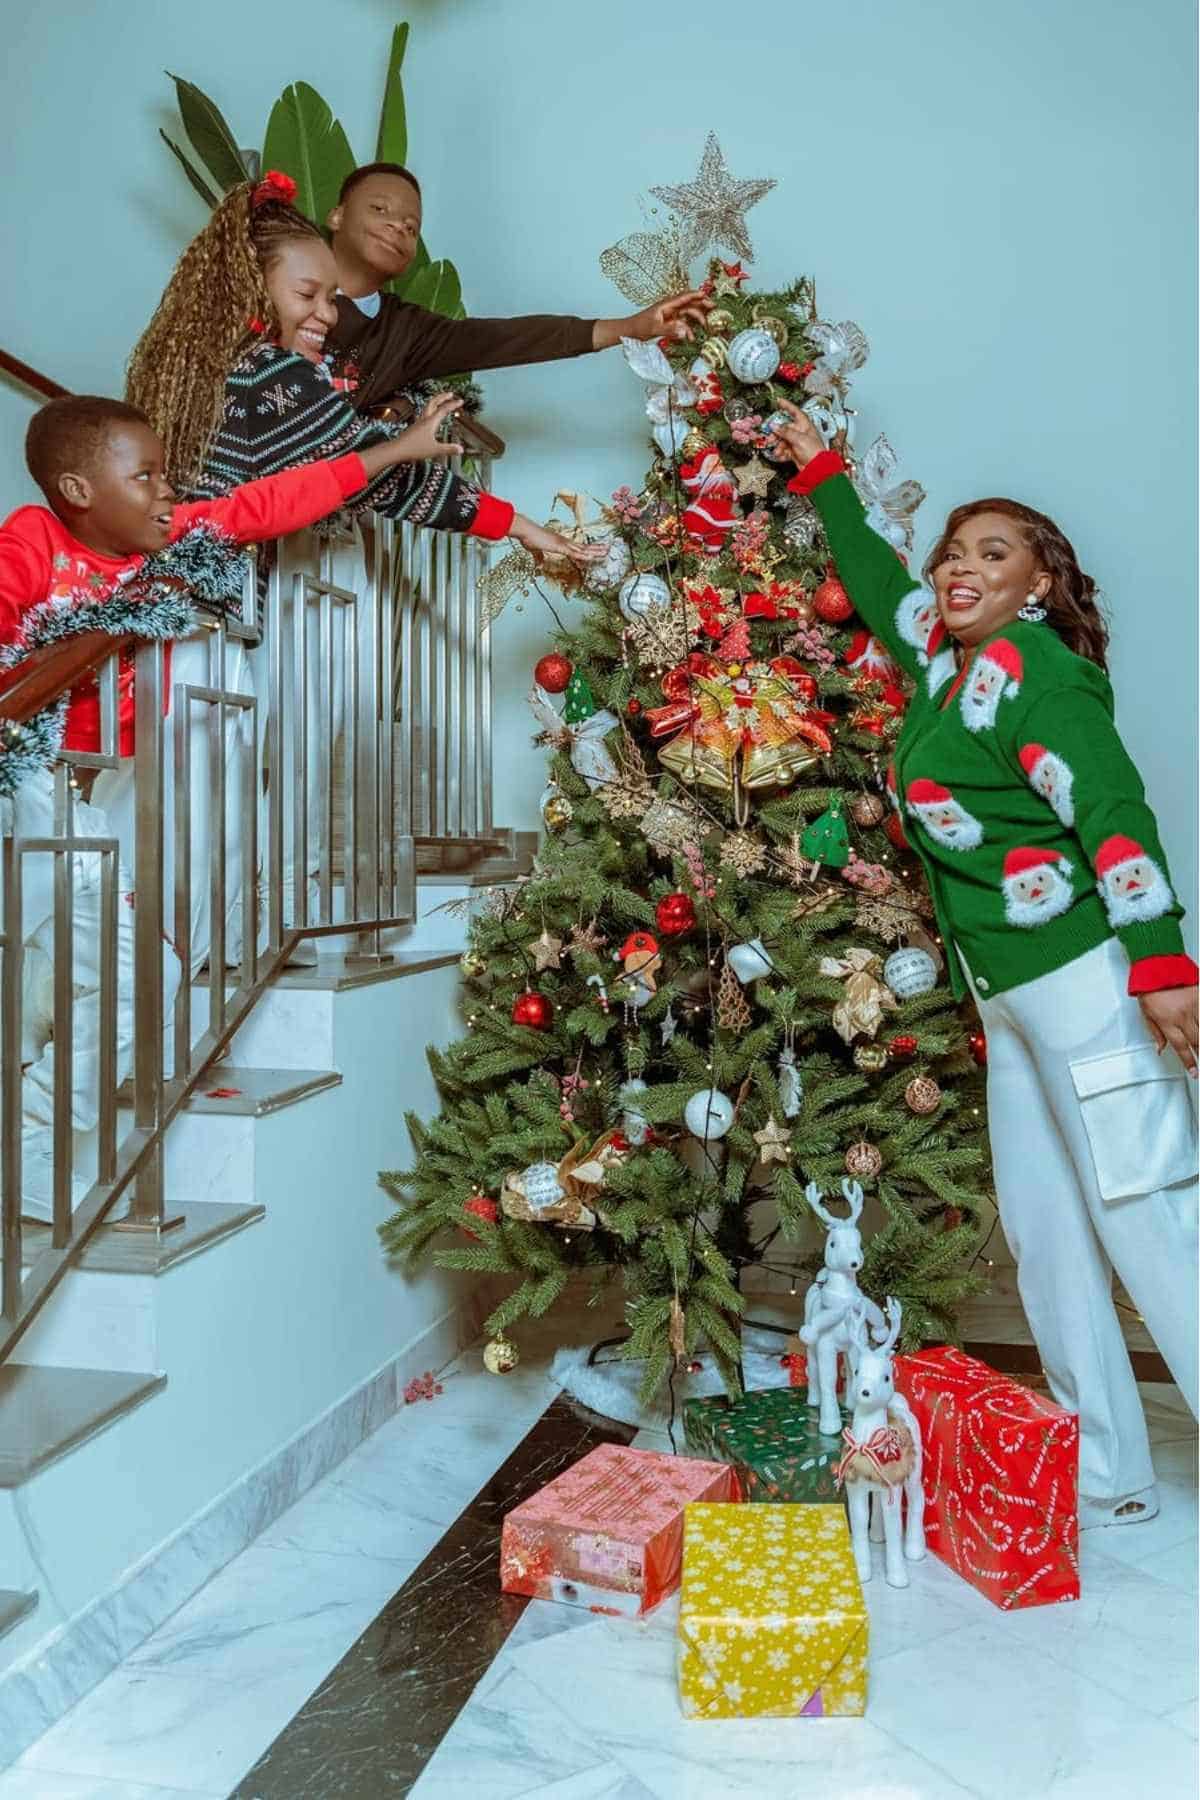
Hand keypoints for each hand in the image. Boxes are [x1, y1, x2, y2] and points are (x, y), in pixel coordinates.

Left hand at [386, 390, 464, 461]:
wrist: (397, 450)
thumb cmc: (413, 449)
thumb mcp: (434, 450)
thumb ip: (448, 449)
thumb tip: (461, 449)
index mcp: (430, 422)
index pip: (444, 409)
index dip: (453, 404)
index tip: (460, 400)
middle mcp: (424, 419)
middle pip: (433, 402)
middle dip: (442, 396)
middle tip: (450, 394)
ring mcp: (418, 422)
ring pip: (428, 407)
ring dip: (435, 402)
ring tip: (441, 402)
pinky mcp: (414, 427)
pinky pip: (424, 414)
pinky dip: (430, 411)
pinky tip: (431, 417)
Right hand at [510, 515, 606, 567]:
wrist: (525, 529)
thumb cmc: (528, 537)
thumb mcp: (534, 550)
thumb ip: (538, 557)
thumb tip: (538, 564)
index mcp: (560, 542)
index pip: (577, 547)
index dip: (587, 549)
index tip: (595, 551)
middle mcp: (564, 541)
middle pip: (583, 547)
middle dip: (596, 549)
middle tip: (608, 549)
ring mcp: (563, 543)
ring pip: (582, 549)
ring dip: (595, 551)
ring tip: (606, 551)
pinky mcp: (560, 547)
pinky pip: (574, 553)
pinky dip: (583, 555)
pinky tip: (591, 557)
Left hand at [593, 290, 710, 349]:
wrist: (629, 332)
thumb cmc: (639, 327)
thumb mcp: (654, 329)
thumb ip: (670, 330)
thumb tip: (685, 331)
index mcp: (666, 304)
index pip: (684, 297)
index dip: (696, 295)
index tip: (707, 295)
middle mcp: (670, 308)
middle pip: (689, 304)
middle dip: (702, 305)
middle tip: (714, 307)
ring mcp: (670, 315)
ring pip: (688, 314)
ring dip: (697, 320)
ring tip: (706, 327)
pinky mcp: (669, 323)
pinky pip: (682, 325)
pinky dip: (688, 330)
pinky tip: (691, 338)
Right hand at [763, 396, 826, 469]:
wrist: (816, 469)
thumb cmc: (814, 452)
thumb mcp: (799, 439)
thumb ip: (785, 432)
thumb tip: (775, 426)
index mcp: (804, 425)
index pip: (795, 412)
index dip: (787, 406)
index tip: (779, 401)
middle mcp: (801, 432)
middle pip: (785, 429)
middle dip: (777, 434)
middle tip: (770, 438)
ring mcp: (797, 442)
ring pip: (783, 441)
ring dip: (778, 446)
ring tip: (777, 451)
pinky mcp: (795, 452)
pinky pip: (784, 450)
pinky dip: (781, 453)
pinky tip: (780, 456)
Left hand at [1138, 987, 1198, 1075]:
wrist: (1156, 965)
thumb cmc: (1150, 988)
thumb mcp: (1146, 1013)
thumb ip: (1156, 1033)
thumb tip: (1160, 1049)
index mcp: (1167, 1021)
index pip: (1181, 1047)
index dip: (1189, 1062)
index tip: (1194, 1072)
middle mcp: (1182, 1015)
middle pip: (1197, 1041)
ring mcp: (1194, 1005)